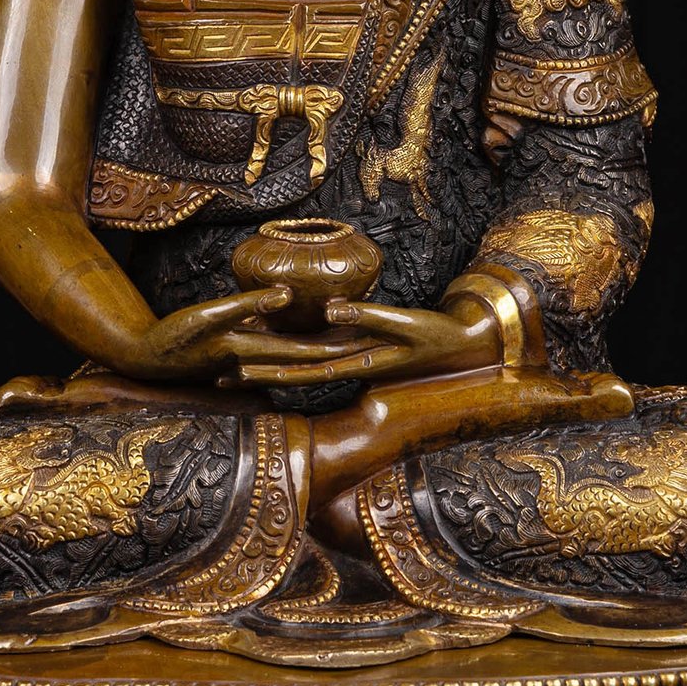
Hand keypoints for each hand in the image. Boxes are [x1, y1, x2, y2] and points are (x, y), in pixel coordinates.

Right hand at [116, 289, 377, 383]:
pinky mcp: (240, 353)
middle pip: (308, 355)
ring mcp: (250, 359)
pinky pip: (277, 350)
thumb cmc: (173, 337)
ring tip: (352, 337)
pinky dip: (297, 346)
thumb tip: (287, 294)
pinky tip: (309, 338)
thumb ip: (248, 304)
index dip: (338, 343)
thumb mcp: (209, 316)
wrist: (147, 360)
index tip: (367, 335)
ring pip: (295, 354)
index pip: (308, 350)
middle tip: (375, 338)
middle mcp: (258, 360)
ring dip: (322, 349)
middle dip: (340, 349)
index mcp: (256, 351)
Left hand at [235, 294, 500, 388]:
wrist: (464, 344)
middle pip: (296, 372)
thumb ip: (368, 316)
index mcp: (357, 362)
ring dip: (274, 366)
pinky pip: (321, 351)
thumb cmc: (438, 334)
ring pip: (305, 364)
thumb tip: (328, 308)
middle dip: (260, 375)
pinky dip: (297, 351)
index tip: (238, 372)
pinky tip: (278, 348)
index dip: (269, 372)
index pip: (304, 370)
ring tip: (237, 366)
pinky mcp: (361, 347)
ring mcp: (354, 357)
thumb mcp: (406, 323)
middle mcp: (350, 363)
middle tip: (221, 376)